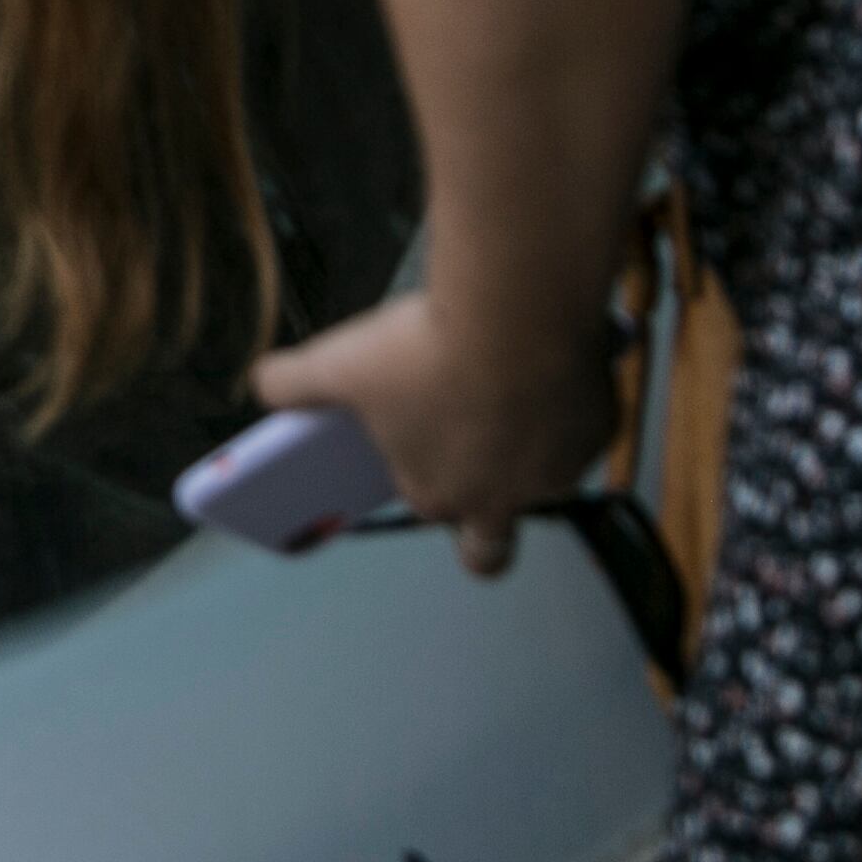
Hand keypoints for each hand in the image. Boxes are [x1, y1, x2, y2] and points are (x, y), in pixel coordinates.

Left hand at [250, 288, 617, 577]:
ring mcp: (556, 470)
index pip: (426, 504)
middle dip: (483, 529)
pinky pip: (581, 422)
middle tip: (473, 467)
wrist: (516, 312)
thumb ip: (291, 384)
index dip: (418, 474)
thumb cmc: (424, 349)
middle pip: (493, 549)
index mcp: (437, 493)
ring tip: (511, 382)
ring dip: (528, 444)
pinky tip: (547, 357)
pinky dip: (565, 397)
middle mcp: (502, 498)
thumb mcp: (337, 363)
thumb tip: (263, 385)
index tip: (413, 445)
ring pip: (544, 476)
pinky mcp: (597, 432)